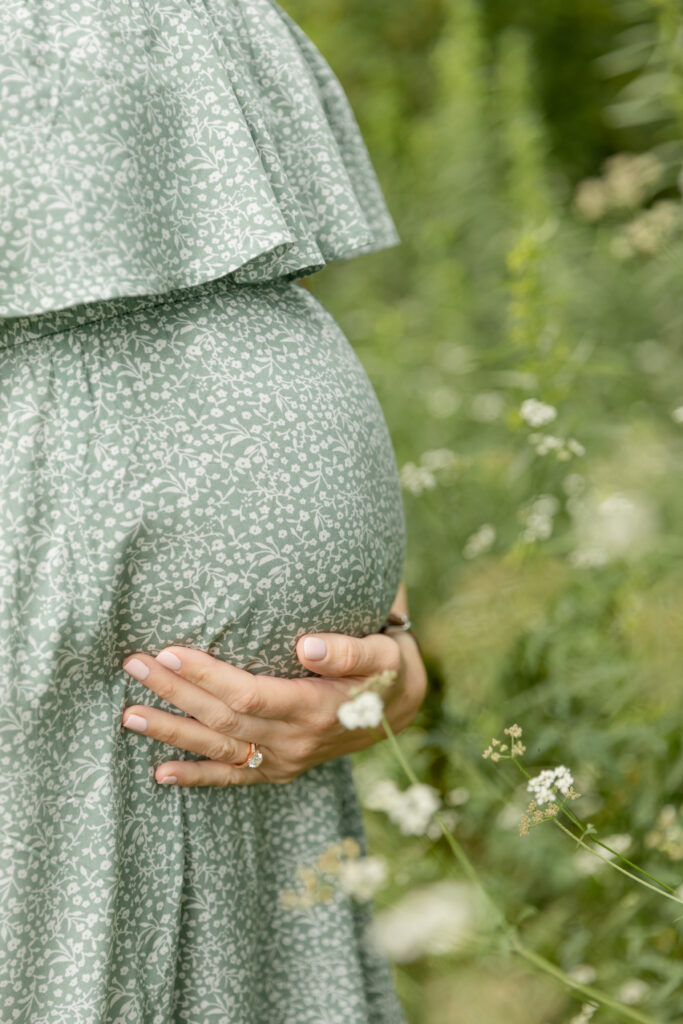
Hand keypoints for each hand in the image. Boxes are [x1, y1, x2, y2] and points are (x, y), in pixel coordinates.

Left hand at [120, 628, 426, 787]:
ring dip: (172, 732)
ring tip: (130, 715)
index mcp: (314, 708)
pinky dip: (196, 776)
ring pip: (219, 749)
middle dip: (175, 693)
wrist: (400, 709)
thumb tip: (307, 645)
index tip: (168, 652)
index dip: (205, 676)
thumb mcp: (381, 653)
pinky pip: (233, 777)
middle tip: (133, 666)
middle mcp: (294, 740)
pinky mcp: (279, 770)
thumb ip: (347, 650)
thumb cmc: (386, 669)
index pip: (247, 694)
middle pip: (222, 719)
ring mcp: (285, 759)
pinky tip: (161, 773)